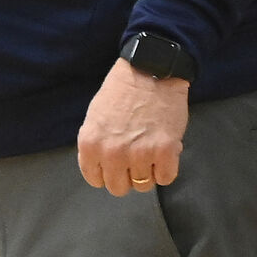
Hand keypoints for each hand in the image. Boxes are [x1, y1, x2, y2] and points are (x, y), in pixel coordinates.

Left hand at [77, 57, 188, 194]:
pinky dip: (166, 167)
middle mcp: (112, 154)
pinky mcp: (165, 152)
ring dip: (148, 170)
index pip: (95, 179)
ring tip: (150, 147)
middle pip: (118, 188)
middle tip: (134, 157)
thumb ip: (96, 143)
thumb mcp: (95, 115)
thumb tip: (101, 166)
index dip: (106, 172)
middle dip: (127, 175)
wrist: (150, 69)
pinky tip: (164, 150)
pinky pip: (166, 178)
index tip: (114, 163)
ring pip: (143, 185)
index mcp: (90, 144)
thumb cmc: (122, 88)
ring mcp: (139, 155)